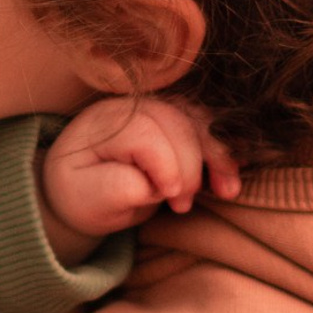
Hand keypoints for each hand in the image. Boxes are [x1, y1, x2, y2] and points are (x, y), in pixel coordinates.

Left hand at [41, 95, 239, 251]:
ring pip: (197, 119)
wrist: (83, 187)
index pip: (143, 133)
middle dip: (189, 166)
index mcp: (102, 123)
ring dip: (218, 155)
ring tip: (226, 192)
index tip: (170, 197)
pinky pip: (207, 126)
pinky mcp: (173, 120)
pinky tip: (229, 179)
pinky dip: (222, 152)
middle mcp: (129, 107)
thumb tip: (149, 184)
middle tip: (181, 205)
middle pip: (175, 121)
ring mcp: (153, 108)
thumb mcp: (87, 199)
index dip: (165, 164)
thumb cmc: (83, 194)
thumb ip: (114, 189)